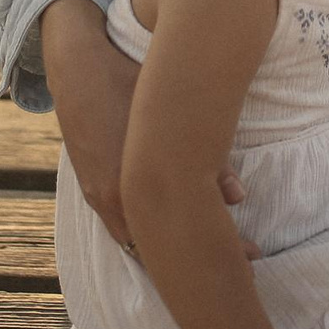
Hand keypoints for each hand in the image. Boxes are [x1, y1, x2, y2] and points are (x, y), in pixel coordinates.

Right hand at [44, 0, 254, 255]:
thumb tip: (239, 197)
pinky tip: (177, 232)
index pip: (178, 239)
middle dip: (202, 255)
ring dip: (174, 248)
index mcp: (131, 186)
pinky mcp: (93, 190)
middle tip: (244, 257)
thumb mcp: (170, 113)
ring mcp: (98, 198)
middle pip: (163, 249)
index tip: (251, 254)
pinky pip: (124, 227)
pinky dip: (151, 235)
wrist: (76, 70)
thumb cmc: (129, 83)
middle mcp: (112, 200)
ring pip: (141, 241)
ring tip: (215, 249)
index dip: (217, 250)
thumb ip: (207, 157)